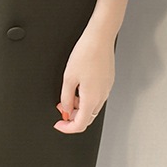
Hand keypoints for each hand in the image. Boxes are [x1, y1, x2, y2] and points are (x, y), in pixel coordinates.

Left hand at [54, 0, 129, 133]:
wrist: (100, 38)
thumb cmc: (86, 53)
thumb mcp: (68, 78)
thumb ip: (66, 97)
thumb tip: (66, 109)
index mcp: (91, 99)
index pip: (80, 124)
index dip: (67, 128)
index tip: (59, 124)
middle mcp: (102, 96)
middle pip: (88, 117)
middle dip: (73, 117)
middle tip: (61, 108)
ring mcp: (106, 89)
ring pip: (93, 107)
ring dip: (80, 107)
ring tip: (68, 95)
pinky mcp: (108, 81)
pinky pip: (97, 97)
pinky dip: (86, 98)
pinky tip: (78, 87)